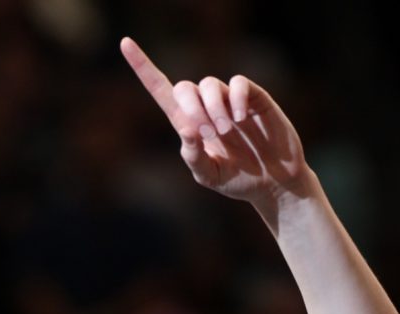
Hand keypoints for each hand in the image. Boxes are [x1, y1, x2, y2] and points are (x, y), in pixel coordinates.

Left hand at [120, 37, 311, 208]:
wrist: (274, 183)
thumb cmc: (238, 180)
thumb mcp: (209, 175)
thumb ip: (194, 157)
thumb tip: (186, 130)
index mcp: (189, 125)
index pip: (161, 90)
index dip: (143, 67)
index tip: (124, 43)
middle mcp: (206, 108)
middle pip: (183, 86)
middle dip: (189, 107)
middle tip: (206, 133)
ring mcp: (229, 100)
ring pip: (209, 84)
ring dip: (212, 108)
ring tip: (225, 131)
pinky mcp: (253, 98)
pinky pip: (238, 83)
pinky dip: (234, 98)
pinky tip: (239, 118)